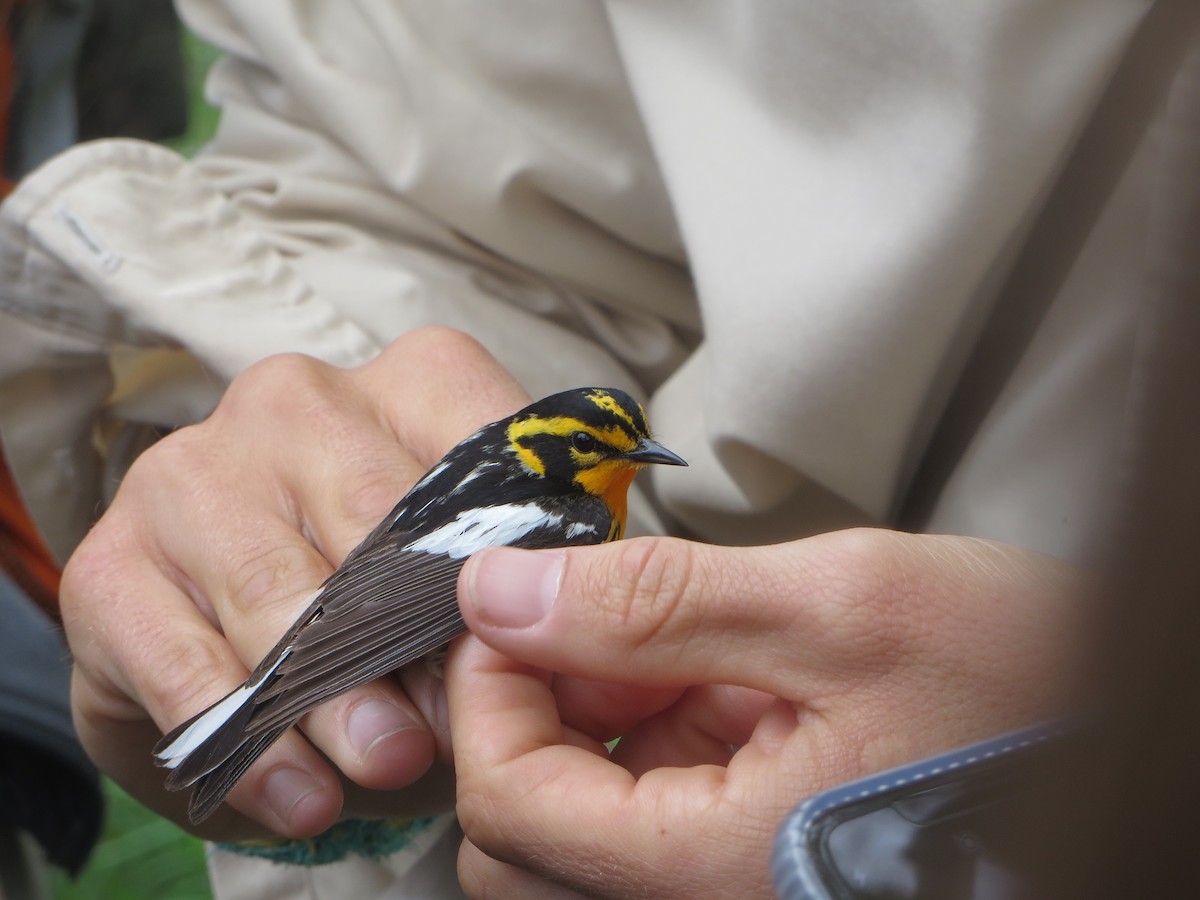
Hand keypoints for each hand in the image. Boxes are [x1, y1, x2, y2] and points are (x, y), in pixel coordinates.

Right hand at [60, 327, 528, 839]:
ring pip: (276, 589)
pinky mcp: (109, 559)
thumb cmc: (394, 614)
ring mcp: (191, 470)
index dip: (501, 567)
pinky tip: (301, 796)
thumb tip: (509, 652)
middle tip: (454, 723)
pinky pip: (183, 662)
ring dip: (337, 695)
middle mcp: (293, 401)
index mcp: (408, 380)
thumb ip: (496, 598)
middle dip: (414, 639)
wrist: (258, 675)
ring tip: (386, 763)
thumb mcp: (468, 591)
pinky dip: (251, 744)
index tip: (521, 652)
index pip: (471, 454)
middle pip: (370, 520)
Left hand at [448, 529, 1083, 897]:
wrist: (1123, 729)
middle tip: (589, 616)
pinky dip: (649, 737)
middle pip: (524, 838)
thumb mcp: (839, 608)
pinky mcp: (749, 867)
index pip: (511, 804)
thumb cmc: (1022, 686)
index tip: (512, 598)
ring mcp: (728, 892)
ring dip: (593, 720)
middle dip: (531, 708)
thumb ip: (655, 602)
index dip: (487, 687)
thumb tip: (503, 590)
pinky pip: (646, 820)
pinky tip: (714, 678)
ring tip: (675, 641)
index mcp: (722, 873)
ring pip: (577, 828)